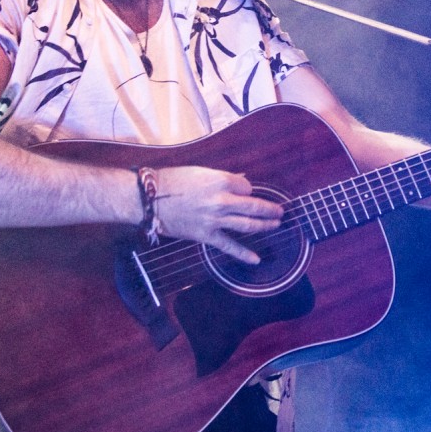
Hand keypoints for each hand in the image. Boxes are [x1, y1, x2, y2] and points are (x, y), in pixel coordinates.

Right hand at [150, 166, 283, 263]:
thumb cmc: (172, 181)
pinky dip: (244, 254)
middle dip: (270, 210)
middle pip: (254, 206)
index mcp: (221, 181)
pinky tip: (256, 259)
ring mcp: (216, 220)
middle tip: (280, 212)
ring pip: (248, 225)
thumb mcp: (200, 172)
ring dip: (265, 226)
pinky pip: (229, 246)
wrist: (150, 199)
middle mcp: (222, 201)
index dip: (247, 189)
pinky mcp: (207, 235)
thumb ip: (223, 178)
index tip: (245, 192)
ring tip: (275, 225)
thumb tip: (241, 181)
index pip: (247, 186)